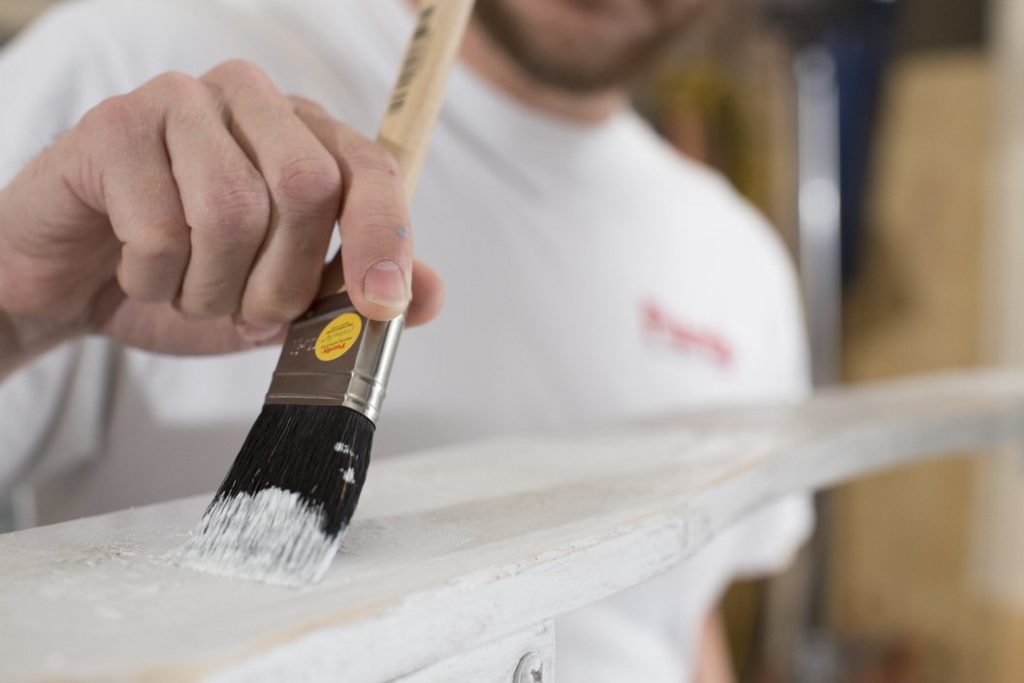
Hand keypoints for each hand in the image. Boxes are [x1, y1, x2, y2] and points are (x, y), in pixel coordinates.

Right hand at [0, 60, 443, 367]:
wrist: (76, 284)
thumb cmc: (185, 280)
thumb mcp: (280, 302)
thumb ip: (350, 294)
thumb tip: (429, 295)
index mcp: (306, 136)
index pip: (371, 169)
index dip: (385, 237)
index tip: (382, 304)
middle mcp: (254, 103)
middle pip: (307, 187)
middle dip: (282, 281)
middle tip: (248, 312)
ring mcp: (183, 103)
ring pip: (232, 211)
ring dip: (212, 289)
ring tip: (187, 290)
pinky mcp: (116, 126)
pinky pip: (160, 227)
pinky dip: (154, 279)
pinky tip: (137, 268)